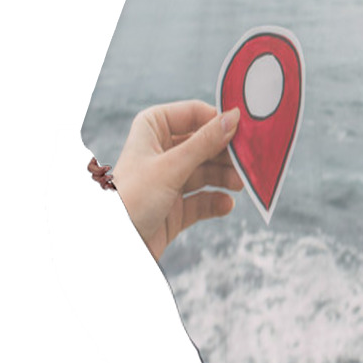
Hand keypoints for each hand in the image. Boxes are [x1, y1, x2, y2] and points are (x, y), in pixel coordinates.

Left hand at [110, 100, 243, 260]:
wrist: (112, 248)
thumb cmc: (130, 200)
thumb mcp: (171, 167)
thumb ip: (205, 143)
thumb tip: (234, 117)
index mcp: (152, 128)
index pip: (195, 114)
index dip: (220, 121)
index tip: (246, 131)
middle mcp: (162, 151)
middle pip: (206, 144)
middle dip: (228, 154)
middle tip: (250, 161)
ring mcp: (169, 180)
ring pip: (207, 172)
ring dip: (226, 178)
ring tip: (241, 184)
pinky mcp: (175, 207)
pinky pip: (203, 199)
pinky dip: (216, 201)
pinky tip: (227, 204)